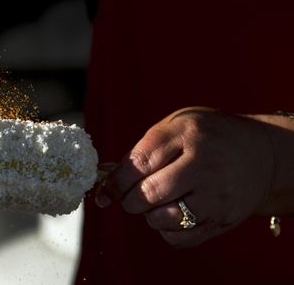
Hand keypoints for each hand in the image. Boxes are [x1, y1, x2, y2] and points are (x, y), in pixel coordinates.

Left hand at [96, 107, 275, 246]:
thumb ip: (143, 150)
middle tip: (130, 196)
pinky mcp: (222, 219)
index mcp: (186, 135)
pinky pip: (181, 237)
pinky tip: (171, 215)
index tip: (106, 191)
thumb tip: (106, 178)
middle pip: (150, 193)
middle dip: (130, 200)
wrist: (259, 154)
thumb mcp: (175, 127)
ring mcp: (216, 195)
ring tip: (154, 203)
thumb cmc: (204, 137)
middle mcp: (204, 165)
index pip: (139, 163)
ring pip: (164, 219)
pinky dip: (167, 231)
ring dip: (149, 216)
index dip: (116, 181)